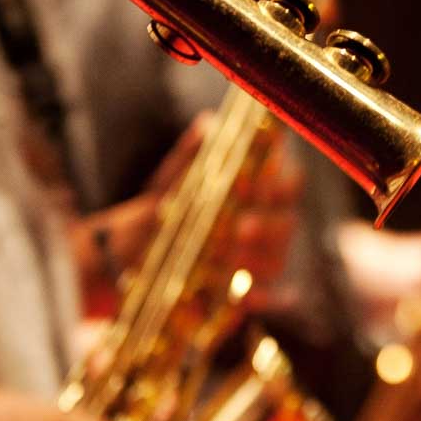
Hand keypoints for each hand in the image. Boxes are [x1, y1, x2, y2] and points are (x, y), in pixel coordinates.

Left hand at [74, 114, 300, 316]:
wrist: (131, 251)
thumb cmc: (161, 205)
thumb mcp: (170, 179)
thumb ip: (191, 155)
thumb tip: (208, 124)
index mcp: (258, 189)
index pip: (288, 183)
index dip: (281, 185)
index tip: (257, 188)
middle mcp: (267, 221)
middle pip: (287, 222)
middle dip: (268, 225)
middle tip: (242, 228)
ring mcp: (259, 256)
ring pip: (278, 257)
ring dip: (260, 260)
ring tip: (232, 260)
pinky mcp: (247, 287)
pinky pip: (262, 293)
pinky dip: (257, 295)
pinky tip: (245, 296)